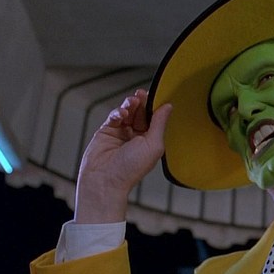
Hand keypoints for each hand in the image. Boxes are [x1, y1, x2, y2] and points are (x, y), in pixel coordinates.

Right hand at [74, 89, 172, 222]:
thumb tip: (168, 106)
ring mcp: (122, 133)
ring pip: (128, 112)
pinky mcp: (107, 131)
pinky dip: (118, 112)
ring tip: (132, 102)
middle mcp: (137, 137)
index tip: (156, 95)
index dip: (155, 107)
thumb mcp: (153, 144)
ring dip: (130, 105)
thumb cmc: (130, 169)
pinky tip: (121, 114)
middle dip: (142, 103)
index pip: (155, 119)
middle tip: (141, 94)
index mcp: (151, 141)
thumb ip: (160, 123)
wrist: (105, 179)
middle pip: (141, 113)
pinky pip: (114, 116)